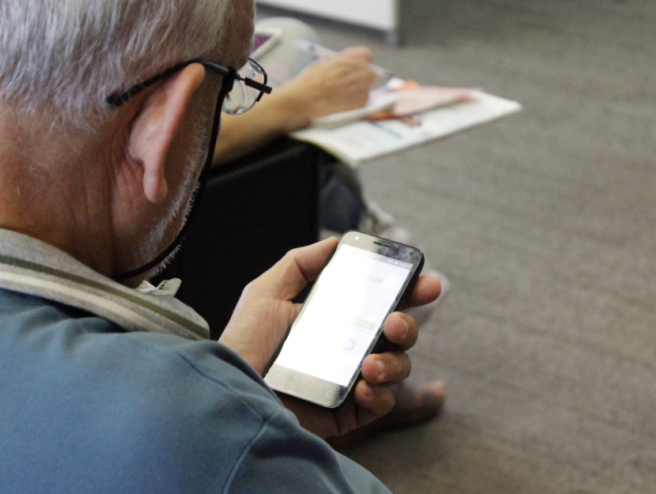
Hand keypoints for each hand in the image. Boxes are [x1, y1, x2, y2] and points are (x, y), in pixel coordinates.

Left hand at [219, 238, 442, 438]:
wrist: (230, 389)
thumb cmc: (243, 343)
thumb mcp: (266, 292)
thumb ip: (299, 263)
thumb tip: (334, 243)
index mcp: (335, 319)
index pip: (381, 303)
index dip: (409, 292)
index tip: (426, 283)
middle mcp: (348, 349)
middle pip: (398, 334)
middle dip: (408, 325)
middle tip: (395, 322)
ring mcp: (351, 381)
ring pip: (396, 368)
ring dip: (394, 362)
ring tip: (371, 362)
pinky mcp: (347, 412)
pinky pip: (380, 402)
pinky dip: (380, 393)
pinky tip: (363, 385)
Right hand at [275, 47, 376, 127]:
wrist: (302, 100)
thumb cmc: (308, 82)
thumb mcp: (323, 63)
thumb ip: (340, 61)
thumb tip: (350, 63)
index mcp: (348, 58)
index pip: (366, 54)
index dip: (362, 61)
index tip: (358, 66)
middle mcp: (357, 70)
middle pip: (371, 72)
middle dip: (364, 77)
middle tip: (353, 83)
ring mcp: (361, 87)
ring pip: (368, 86)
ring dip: (360, 89)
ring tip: (344, 94)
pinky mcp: (360, 102)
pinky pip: (365, 99)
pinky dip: (357, 101)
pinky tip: (344, 102)